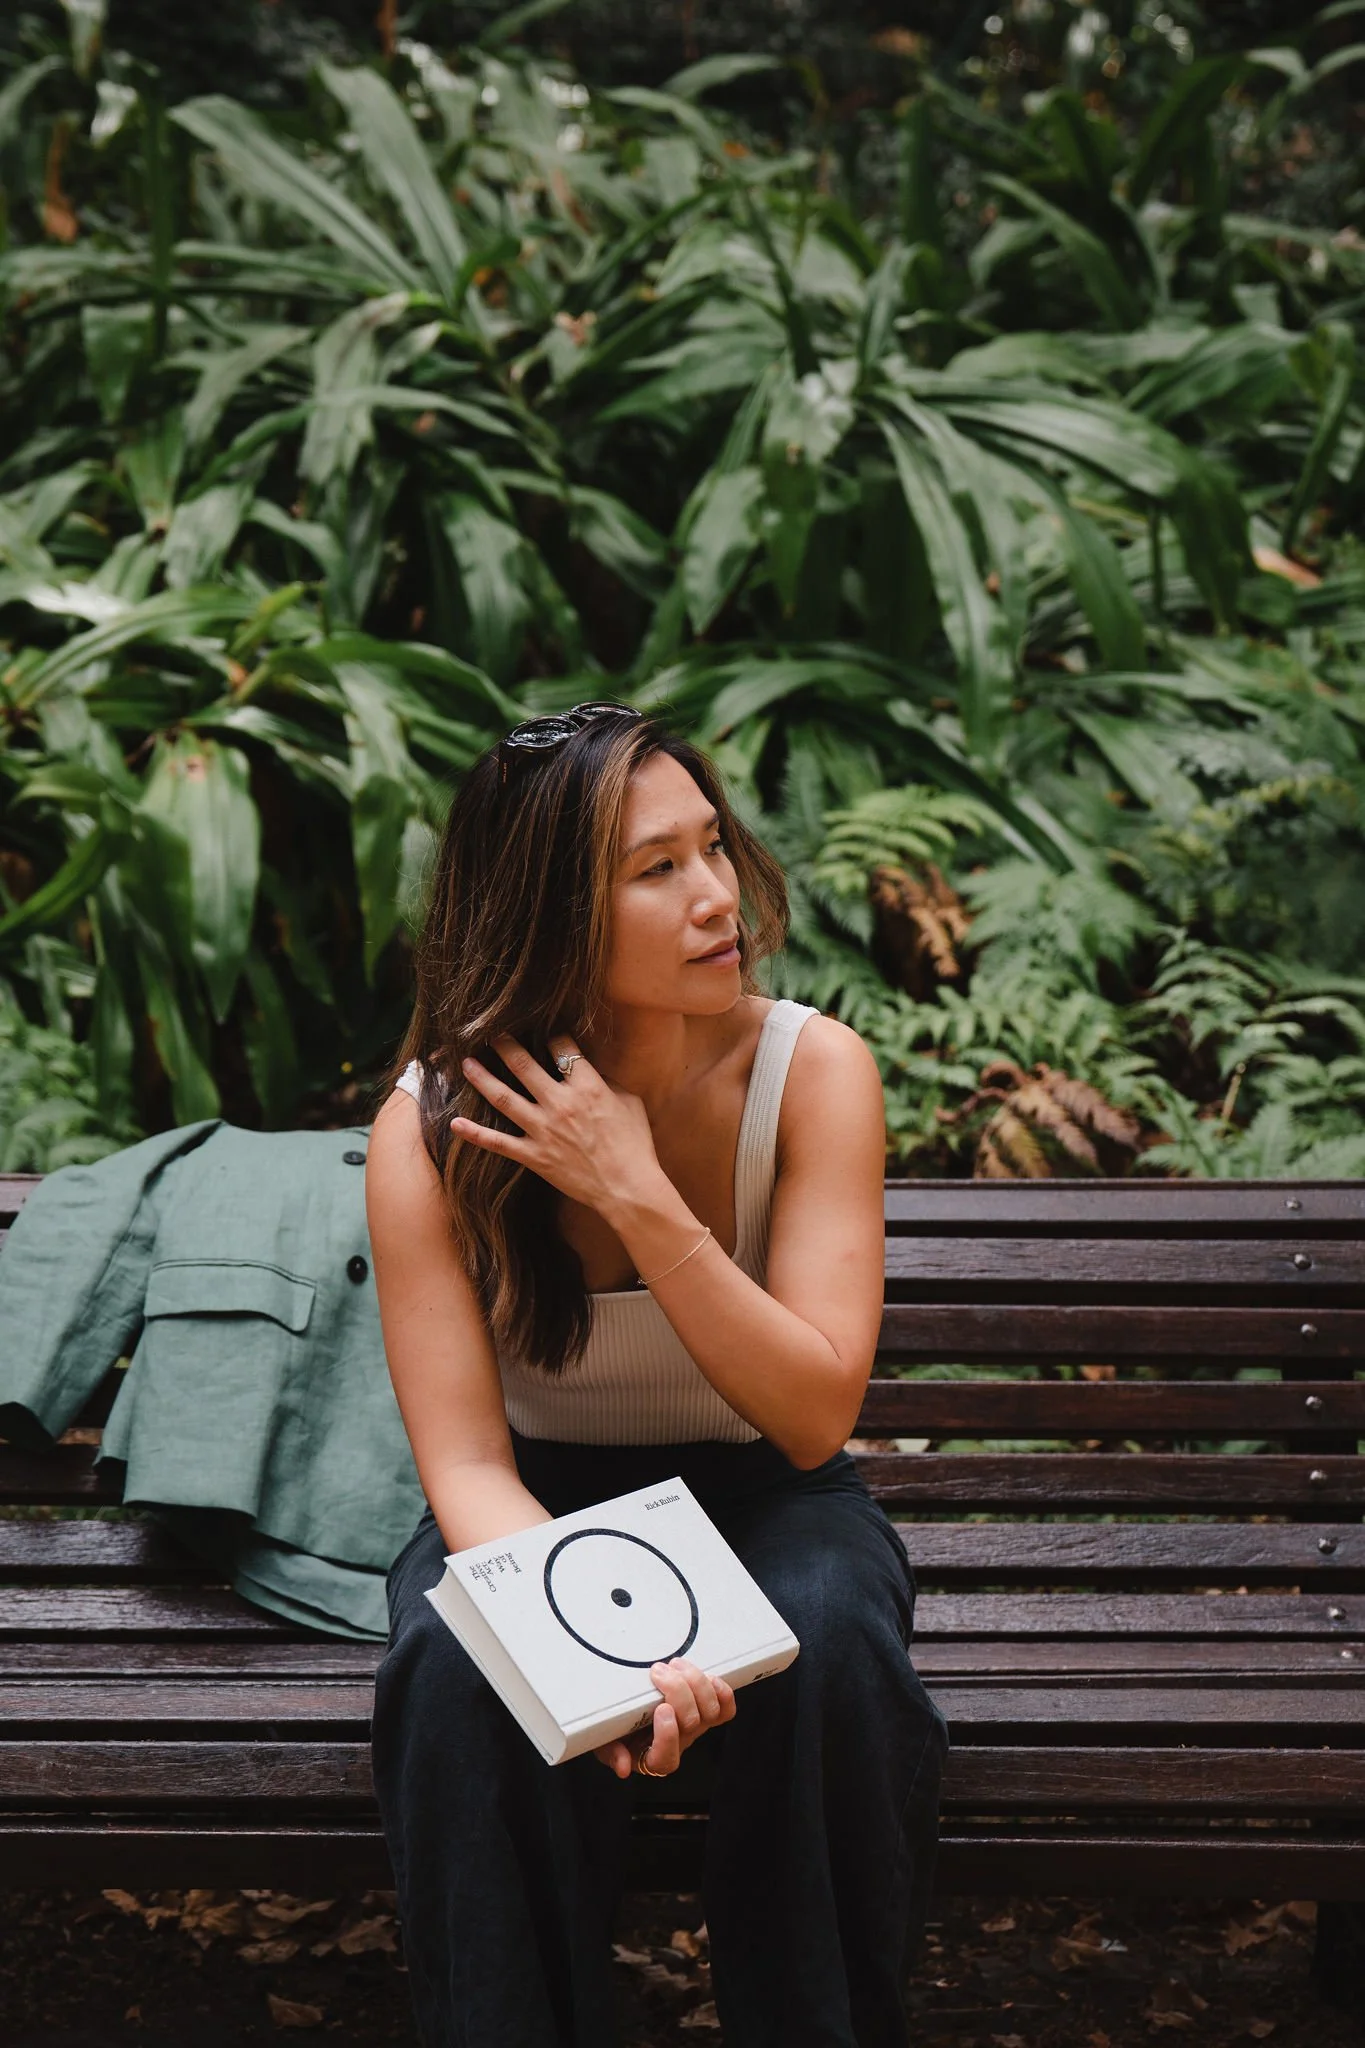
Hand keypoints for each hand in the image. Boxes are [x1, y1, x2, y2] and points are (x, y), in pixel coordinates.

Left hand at [451, 1032, 659, 1214]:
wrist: (628, 1188)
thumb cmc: (635, 1146)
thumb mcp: (630, 1103)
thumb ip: (606, 1082)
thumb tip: (590, 1072)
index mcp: (587, 1086)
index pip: (562, 1047)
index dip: (551, 1034)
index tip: (542, 1029)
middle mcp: (560, 1103)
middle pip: (524, 1064)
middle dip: (504, 1045)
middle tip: (490, 1032)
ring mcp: (543, 1130)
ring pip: (503, 1097)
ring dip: (482, 1078)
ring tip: (466, 1063)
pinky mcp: (534, 1156)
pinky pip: (498, 1143)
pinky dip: (475, 1133)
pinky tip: (455, 1122)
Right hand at [593, 1658, 736, 1779]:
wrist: (629, 1714)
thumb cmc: (616, 1728)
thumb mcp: (604, 1741)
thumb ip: (611, 1754)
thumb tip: (622, 1768)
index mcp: (652, 1757)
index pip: (666, 1757)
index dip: (668, 1734)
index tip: (661, 1709)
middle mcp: (678, 1744)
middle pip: (690, 1724)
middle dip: (678, 1693)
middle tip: (659, 1672)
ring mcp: (695, 1728)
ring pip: (709, 1711)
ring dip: (696, 1684)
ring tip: (676, 1665)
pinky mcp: (707, 1712)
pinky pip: (725, 1709)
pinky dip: (722, 1693)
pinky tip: (709, 1678)